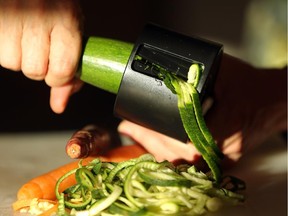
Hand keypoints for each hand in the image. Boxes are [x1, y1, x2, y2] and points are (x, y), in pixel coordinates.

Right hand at [0, 0, 82, 112]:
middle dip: (40, 67)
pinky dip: (7, 47)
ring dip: (21, 57)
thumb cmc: (59, 10)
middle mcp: (40, 16)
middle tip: (44, 48)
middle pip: (34, 71)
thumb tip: (58, 107)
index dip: (59, 77)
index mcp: (67, 21)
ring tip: (29, 37)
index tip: (60, 69)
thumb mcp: (73, 37)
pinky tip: (16, 32)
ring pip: (12, 63)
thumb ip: (70, 74)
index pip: (62, 70)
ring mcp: (13, 14)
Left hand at [118, 54, 286, 162]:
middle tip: (128, 128)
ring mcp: (222, 161)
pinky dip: (171, 156)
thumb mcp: (221, 71)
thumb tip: (163, 74)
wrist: (277, 100)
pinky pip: (191, 164)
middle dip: (146, 142)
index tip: (130, 123)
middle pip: (174, 156)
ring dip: (155, 150)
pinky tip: (155, 147)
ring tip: (135, 136)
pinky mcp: (223, 161)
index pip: (175, 141)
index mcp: (220, 131)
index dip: (150, 134)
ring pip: (181, 163)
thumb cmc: (252, 85)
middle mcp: (220, 152)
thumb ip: (193, 75)